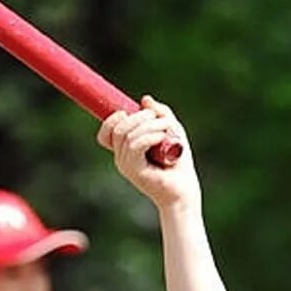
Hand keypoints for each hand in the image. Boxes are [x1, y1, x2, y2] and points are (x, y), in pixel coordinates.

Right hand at [97, 95, 198, 210]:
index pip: (106, 132)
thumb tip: (145, 100)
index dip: (114, 119)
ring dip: (150, 126)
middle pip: (118, 128)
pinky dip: (149, 137)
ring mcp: (126, 165)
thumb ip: (160, 114)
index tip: (134, 113)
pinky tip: (162, 137)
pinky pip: (135, 146)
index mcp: (125, 149)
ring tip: (167, 130)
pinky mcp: (135, 171)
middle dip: (139, 117)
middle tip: (161, 120)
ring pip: (128, 135)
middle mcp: (121, 158)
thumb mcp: (171, 130)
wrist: (184, 189)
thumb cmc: (178, 163)